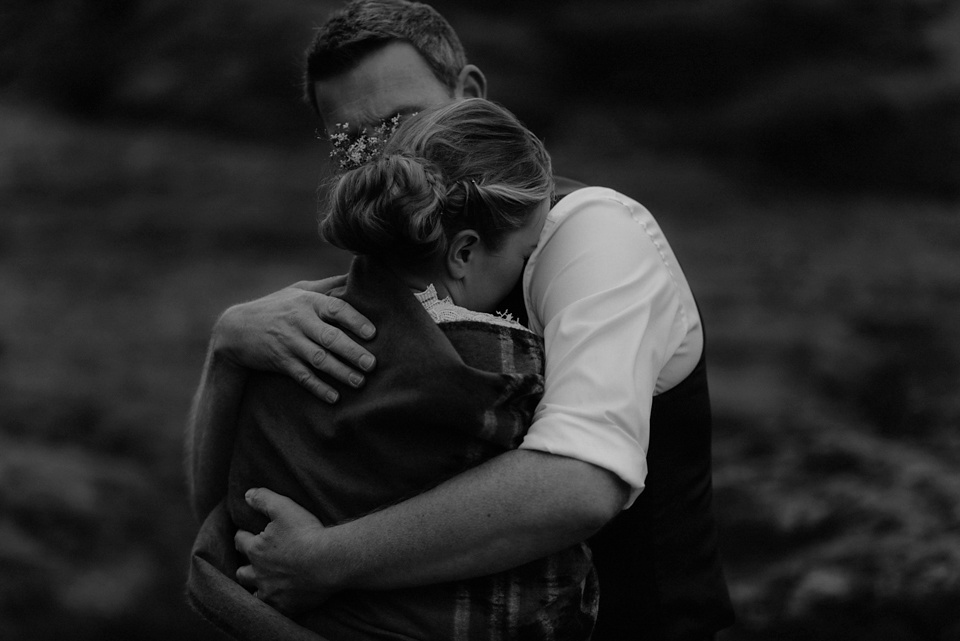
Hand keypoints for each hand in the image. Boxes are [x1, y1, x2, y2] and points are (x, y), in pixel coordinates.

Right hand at [213, 277, 375, 401]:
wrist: (236, 329)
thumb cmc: (276, 306)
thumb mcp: (299, 290)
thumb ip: (329, 286)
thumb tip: (358, 276)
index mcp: (308, 301)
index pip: (336, 308)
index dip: (355, 320)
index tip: (372, 333)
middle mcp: (299, 321)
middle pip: (330, 337)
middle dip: (352, 351)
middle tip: (372, 364)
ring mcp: (289, 343)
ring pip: (318, 359)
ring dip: (340, 372)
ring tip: (360, 381)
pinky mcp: (281, 361)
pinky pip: (302, 377)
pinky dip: (318, 387)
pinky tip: (334, 397)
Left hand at [234, 488, 335, 612]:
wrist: (328, 562)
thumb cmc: (306, 533)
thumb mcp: (283, 508)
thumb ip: (263, 499)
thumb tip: (246, 494)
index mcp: (256, 549)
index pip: (240, 540)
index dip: (242, 535)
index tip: (245, 533)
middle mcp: (259, 573)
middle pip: (242, 572)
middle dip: (245, 566)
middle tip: (251, 562)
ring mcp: (272, 592)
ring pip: (255, 594)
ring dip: (257, 587)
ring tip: (263, 583)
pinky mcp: (287, 606)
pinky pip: (275, 608)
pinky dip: (276, 603)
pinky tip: (280, 599)